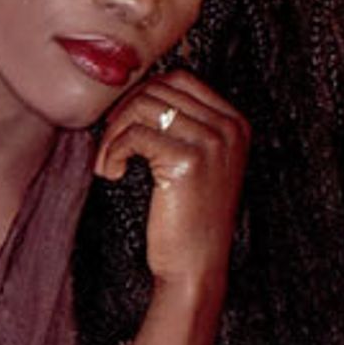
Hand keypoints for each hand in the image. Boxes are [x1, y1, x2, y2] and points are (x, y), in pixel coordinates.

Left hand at [94, 70, 249, 290]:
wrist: (196, 267)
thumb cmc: (188, 219)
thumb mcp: (195, 162)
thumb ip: (181, 125)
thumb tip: (136, 91)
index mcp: (234, 122)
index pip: (179, 78)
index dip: (142, 94)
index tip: (122, 122)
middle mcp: (229, 127)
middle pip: (159, 88)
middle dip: (123, 112)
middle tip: (109, 144)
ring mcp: (212, 141)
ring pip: (143, 105)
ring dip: (114, 132)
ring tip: (109, 161)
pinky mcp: (188, 160)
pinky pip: (135, 134)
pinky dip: (112, 151)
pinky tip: (111, 173)